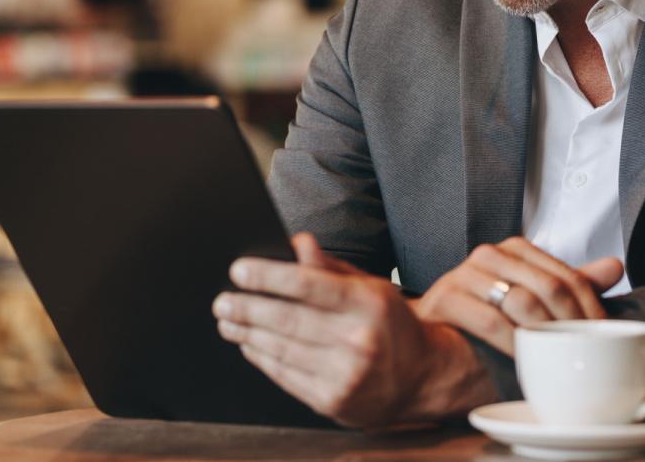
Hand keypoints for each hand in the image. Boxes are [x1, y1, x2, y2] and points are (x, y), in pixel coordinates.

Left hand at [213, 233, 497, 426]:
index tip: (239, 270)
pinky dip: (262, 358)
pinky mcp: (333, 400)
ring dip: (247, 333)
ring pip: (282, 349)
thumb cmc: (391, 324)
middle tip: (222, 299)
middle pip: (288, 319)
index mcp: (369, 303)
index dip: (269, 276)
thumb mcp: (371, 287)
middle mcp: (358, 339)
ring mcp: (345, 374)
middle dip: (247, 307)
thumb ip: (331, 268)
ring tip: (228, 320)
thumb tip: (298, 243)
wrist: (421, 377)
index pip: (309, 285)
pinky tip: (250, 344)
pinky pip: (286, 376)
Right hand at [411, 236, 623, 354]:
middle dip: (571, 324)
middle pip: (547, 287)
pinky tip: (523, 362)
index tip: (602, 337)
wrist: (430, 332)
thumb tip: (615, 266)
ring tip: (557, 359)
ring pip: (521, 301)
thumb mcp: (532, 297)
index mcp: (516, 250)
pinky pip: (489, 321)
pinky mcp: (445, 297)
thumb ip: (571, 283)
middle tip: (582, 354)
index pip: (567, 275)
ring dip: (544, 335)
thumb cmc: (486, 314)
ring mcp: (465, 273)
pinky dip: (512, 344)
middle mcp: (490, 255)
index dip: (590, 308)